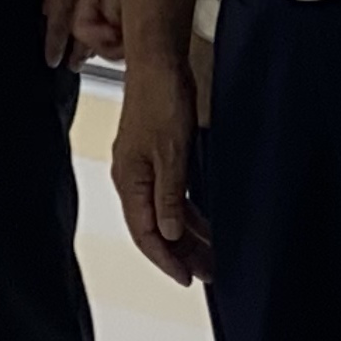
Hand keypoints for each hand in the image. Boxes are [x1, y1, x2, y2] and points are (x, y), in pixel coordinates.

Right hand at [112, 55, 211, 284]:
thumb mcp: (171, 152)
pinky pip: (172, 194)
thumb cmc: (162, 99)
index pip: (146, 234)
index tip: (187, 279)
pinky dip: (188, 211)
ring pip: (165, 213)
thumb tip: (168, 233)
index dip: (167, 259)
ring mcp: (144, 167)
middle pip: (156, 228)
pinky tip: (205, 222)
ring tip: (210, 254)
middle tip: (208, 272)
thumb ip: (169, 196)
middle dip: (181, 253)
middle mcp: (133, 179)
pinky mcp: (157, 155)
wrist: (158, 61)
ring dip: (188, 235)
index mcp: (130, 181)